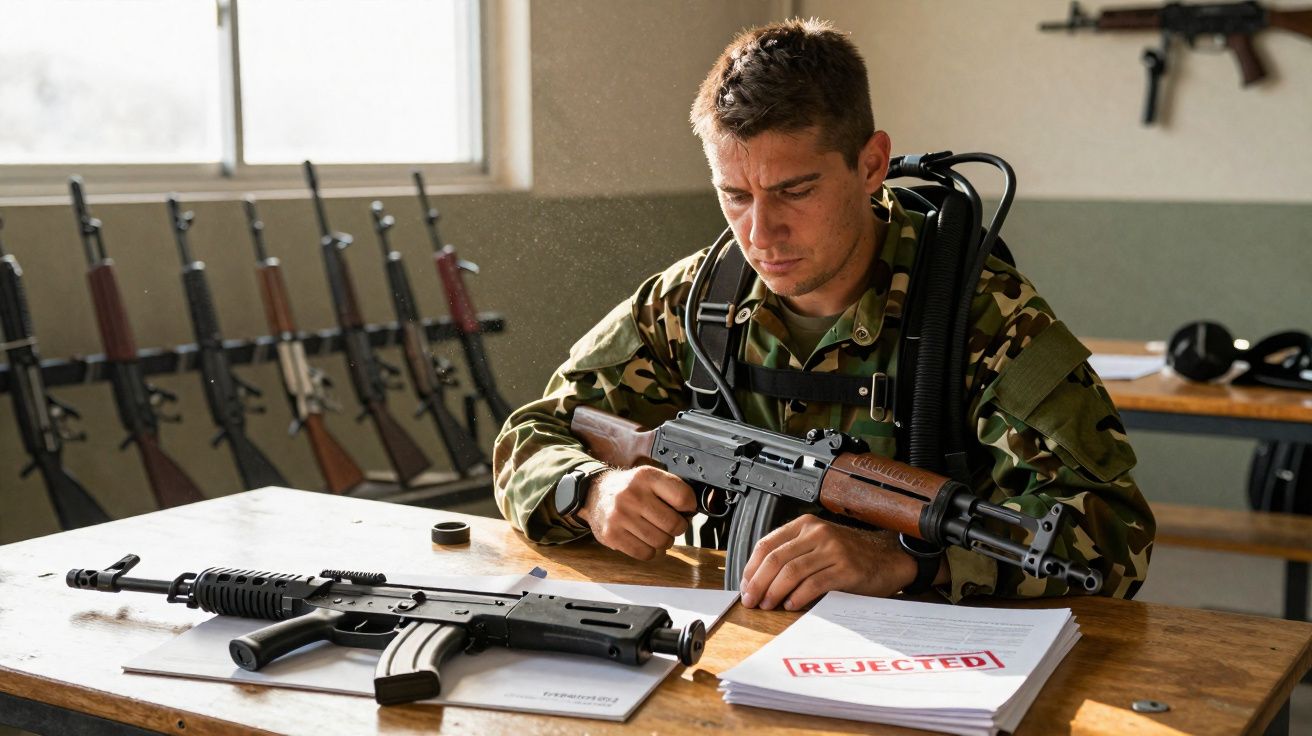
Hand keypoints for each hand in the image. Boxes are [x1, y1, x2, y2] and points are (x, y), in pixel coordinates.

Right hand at [576, 466, 696, 560]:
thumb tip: (694, 511)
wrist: (594, 494)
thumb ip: (672, 490)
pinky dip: (650, 551)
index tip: (685, 509)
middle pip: (674, 525)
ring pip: (661, 542)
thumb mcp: (649, 478)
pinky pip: (645, 553)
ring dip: (664, 541)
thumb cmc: (629, 489)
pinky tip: (645, 540)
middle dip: (678, 528)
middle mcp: (632, 495)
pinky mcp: (612, 535)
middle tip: (671, 525)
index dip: (689, 507)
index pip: (683, 498)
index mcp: (646, 476)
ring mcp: (620, 516)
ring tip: (656, 532)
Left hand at [739, 514, 930, 610]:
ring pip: (792, 571)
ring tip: (768, 605)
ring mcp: (833, 550)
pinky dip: (798, 596)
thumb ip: (792, 555)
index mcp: (805, 526)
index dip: (751, 568)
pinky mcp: (846, 569)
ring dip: (774, 592)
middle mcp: (817, 534)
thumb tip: (758, 581)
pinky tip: (791, 605)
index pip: (767, 544)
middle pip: (775, 559)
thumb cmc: (849, 556)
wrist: (888, 559)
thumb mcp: (817, 546)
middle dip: (758, 583)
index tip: (745, 587)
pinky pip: (815, 583)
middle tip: (751, 601)